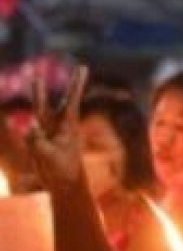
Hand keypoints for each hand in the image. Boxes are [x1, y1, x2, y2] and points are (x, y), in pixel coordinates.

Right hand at [28, 65, 88, 194]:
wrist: (64, 184)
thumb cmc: (63, 169)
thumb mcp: (50, 156)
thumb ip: (38, 141)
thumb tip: (29, 127)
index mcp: (68, 126)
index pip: (71, 100)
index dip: (77, 83)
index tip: (84, 67)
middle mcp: (56, 125)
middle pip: (46, 103)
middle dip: (40, 88)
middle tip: (38, 72)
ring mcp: (45, 132)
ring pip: (37, 113)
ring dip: (36, 96)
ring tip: (35, 77)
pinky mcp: (37, 140)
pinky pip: (30, 136)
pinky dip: (32, 142)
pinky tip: (40, 155)